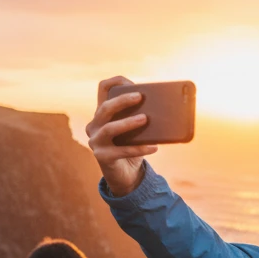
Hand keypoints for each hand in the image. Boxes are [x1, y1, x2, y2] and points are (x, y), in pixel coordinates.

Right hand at [86, 76, 159, 196]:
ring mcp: (95, 142)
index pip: (102, 89)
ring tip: (145, 119)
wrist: (125, 175)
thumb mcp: (135, 131)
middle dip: (122, 101)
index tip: (130, 82)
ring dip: (128, 123)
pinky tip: (154, 147)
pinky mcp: (102, 157)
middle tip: (140, 97)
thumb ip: (141, 118)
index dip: (115, 82)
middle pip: (105, 107)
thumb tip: (164, 109)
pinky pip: (122, 151)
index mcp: (102, 114)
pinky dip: (140, 148)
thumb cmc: (131, 148)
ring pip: (109, 128)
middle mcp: (94, 126)